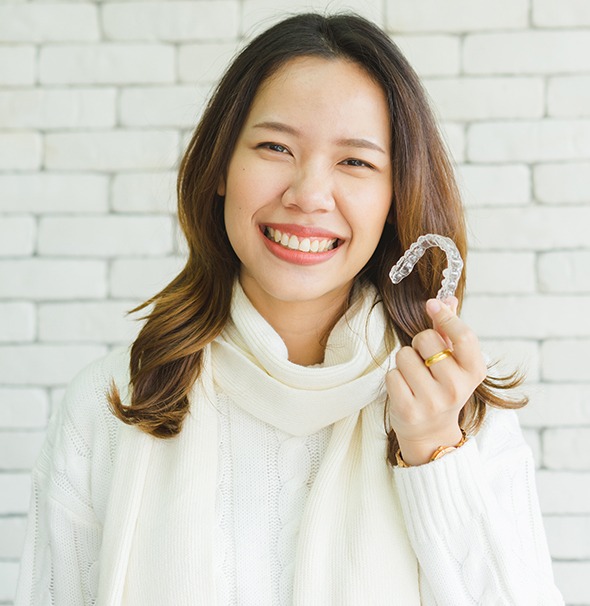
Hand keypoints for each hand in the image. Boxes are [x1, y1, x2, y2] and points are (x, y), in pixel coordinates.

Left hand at [385, 297, 486, 465]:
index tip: (431, 305)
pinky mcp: (408, 410)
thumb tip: (447, 298)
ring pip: (404, 356)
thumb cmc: (442, 389)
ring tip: (414, 377)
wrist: (431, 433)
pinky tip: (404, 389)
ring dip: (404, 362)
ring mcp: (432, 401)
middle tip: (424, 361)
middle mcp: (456, 388)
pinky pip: (391, 375)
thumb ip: (450, 330)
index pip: (464, 337)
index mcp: (473, 373)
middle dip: (419, 344)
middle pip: (426, 340)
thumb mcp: (455, 363)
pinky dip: (394, 378)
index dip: (446, 317)